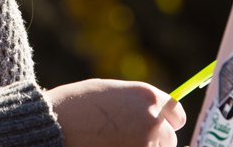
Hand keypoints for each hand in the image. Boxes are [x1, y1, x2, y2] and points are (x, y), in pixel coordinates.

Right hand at [45, 79, 185, 146]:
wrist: (55, 124)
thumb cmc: (76, 105)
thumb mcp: (112, 92)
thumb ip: (138, 103)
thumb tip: (157, 117)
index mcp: (149, 97)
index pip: (177, 115)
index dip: (167, 122)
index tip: (156, 128)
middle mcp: (153, 120)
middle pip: (169, 138)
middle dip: (154, 140)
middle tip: (129, 139)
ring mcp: (145, 144)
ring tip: (116, 143)